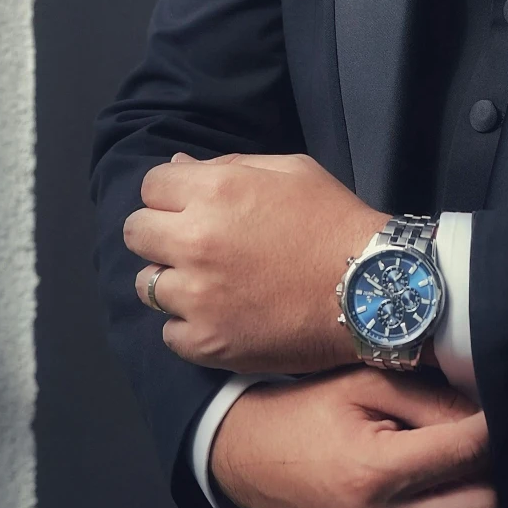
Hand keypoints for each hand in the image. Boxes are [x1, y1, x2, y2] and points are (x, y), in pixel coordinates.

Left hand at [124, 150, 388, 372]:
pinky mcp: (207, 342)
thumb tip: (176, 166)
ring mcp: (198, 297)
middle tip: (194, 244)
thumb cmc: (334, 222)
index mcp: (215, 192)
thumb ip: (227, 165)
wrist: (372, 290)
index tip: (191, 207)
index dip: (172, 194)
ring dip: (172, 281)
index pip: (151, 186)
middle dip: (160, 233)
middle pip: (136, 233)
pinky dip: (189, 326)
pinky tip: (220, 316)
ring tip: (209, 284)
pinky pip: (168, 333)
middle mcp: (196, 242)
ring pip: (146, 285)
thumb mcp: (291, 170)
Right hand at [212, 369, 496, 507]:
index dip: (492, 426)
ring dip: (481, 505)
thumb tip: (489, 417)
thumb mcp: (365, 384)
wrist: (246, 462)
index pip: (470, 453)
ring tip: (457, 471)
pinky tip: (438, 499)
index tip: (492, 409)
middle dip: (493, 472)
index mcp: (375, 474)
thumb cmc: (306, 414)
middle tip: (476, 444)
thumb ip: (432, 399)